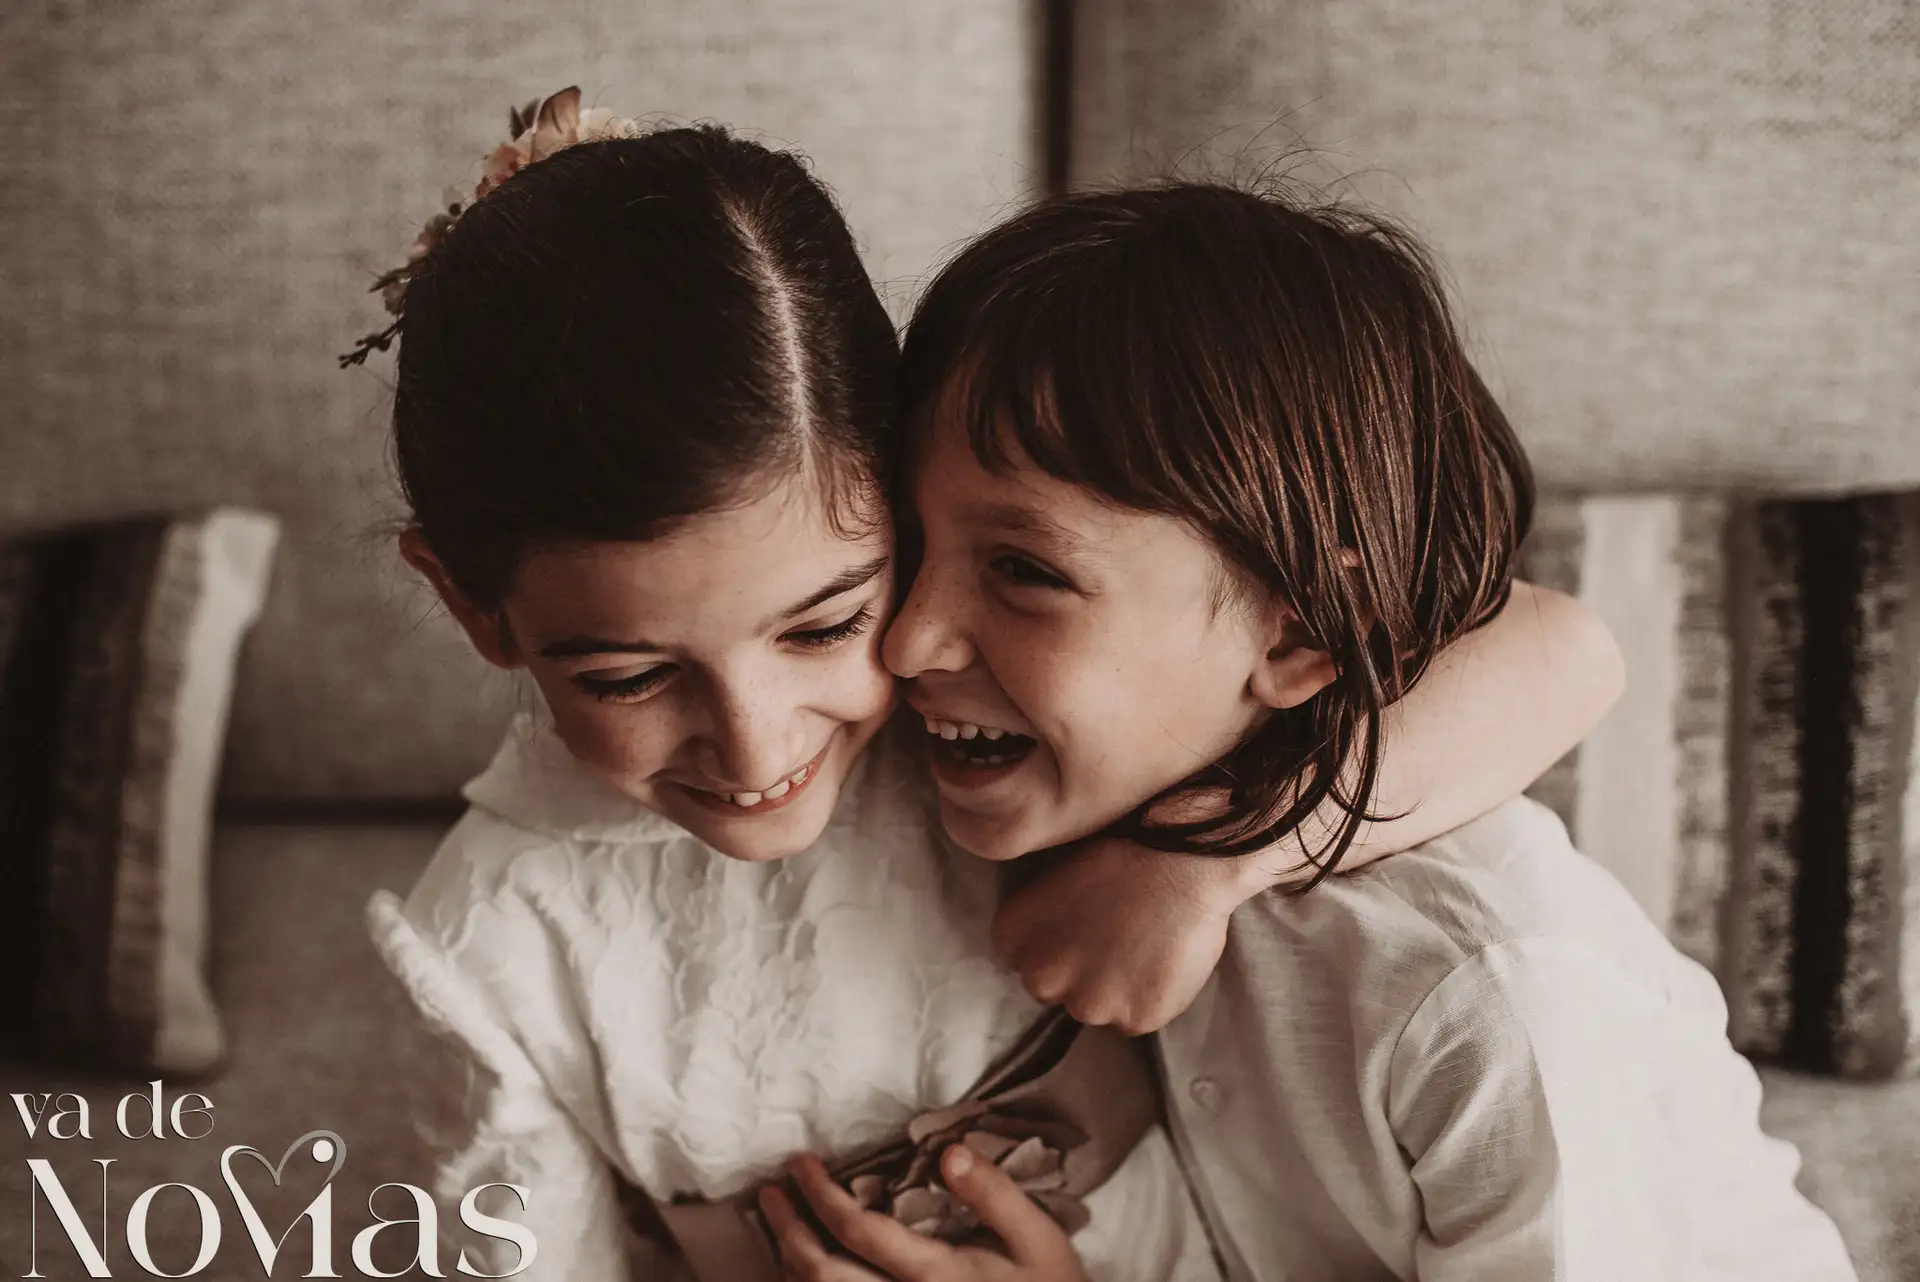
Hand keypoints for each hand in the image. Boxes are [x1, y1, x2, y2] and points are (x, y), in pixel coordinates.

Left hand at [761, 1148, 1088, 1281]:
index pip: (858, 1232)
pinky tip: (807, 1267)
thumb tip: (949, 1151)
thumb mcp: (1038, 1239)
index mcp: (935, 1277)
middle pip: (819, 1276)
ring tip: (778, 1225)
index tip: (800, 1162)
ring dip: (789, 1263)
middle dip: (786, 1231)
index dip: (819, 1194)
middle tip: (769, 1192)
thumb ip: (993, 1194)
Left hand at [992, 834, 1253, 1034]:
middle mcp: (1041, 979)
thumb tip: (1053, 944)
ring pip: (1096, 1008)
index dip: (1057, 947)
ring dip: (1114, 991)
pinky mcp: (1133, 1019)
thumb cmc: (1119, 855)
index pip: (1024, 961)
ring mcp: (1087, 1004)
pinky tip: (1162, 963)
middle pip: (1054, 990)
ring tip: (1143, 949)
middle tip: (1114, 941)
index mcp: (1012, 938)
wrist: (1177, 861)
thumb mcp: (1052, 881)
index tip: (1082, 930)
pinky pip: (1136, 1018)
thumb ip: (1040, 925)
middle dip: (1078, 974)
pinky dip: (1149, 999)